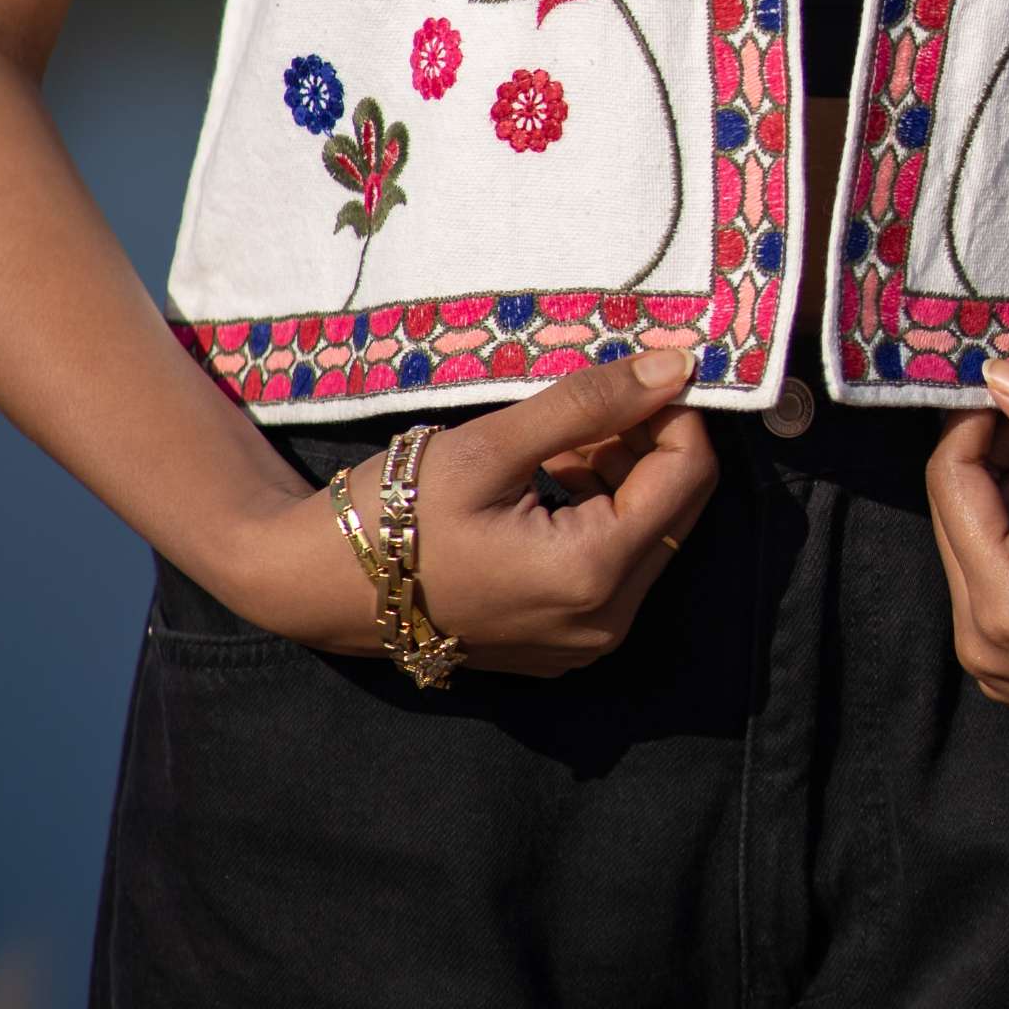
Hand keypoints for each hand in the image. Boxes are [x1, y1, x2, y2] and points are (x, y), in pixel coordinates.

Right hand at [229, 348, 717, 672]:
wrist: (320, 584)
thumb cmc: (395, 510)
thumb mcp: (492, 445)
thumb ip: (589, 404)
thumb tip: (678, 367)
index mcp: (592, 573)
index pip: (688, 475)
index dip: (677, 411)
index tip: (642, 365)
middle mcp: (605, 622)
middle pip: (676, 509)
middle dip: (648, 442)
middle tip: (590, 399)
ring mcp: (585, 642)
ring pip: (648, 534)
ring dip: (622, 473)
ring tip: (558, 436)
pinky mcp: (564, 644)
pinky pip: (614, 565)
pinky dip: (598, 511)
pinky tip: (549, 477)